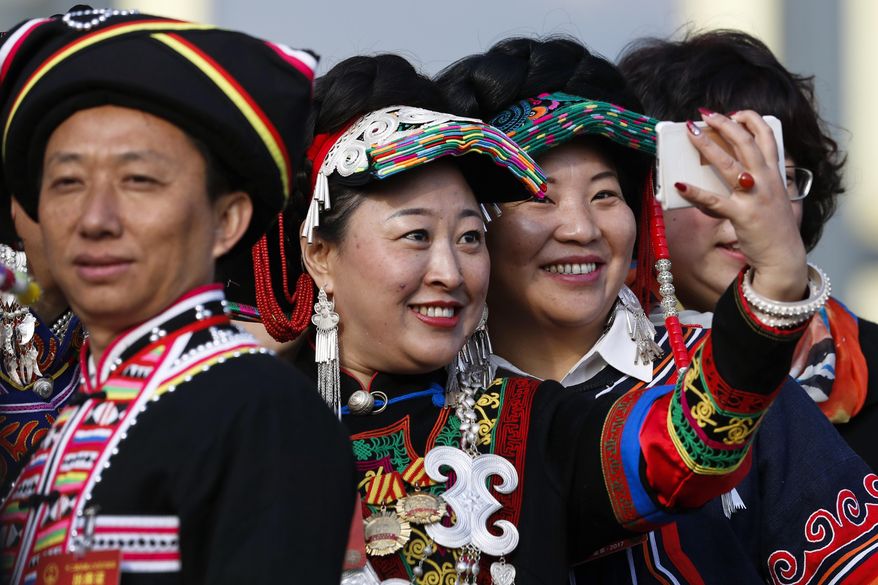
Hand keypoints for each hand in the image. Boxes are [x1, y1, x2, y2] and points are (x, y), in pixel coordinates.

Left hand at [673, 109, 807, 302]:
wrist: (783, 256)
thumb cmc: (773, 227)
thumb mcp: (770, 196)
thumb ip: (757, 180)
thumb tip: (733, 169)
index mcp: (775, 173)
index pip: (766, 136)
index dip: (750, 119)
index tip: (734, 113)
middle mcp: (767, 180)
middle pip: (746, 142)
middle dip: (725, 124)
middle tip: (706, 115)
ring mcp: (755, 197)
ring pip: (729, 164)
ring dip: (708, 146)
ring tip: (692, 134)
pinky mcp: (742, 215)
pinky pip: (714, 201)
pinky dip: (696, 193)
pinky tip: (681, 185)